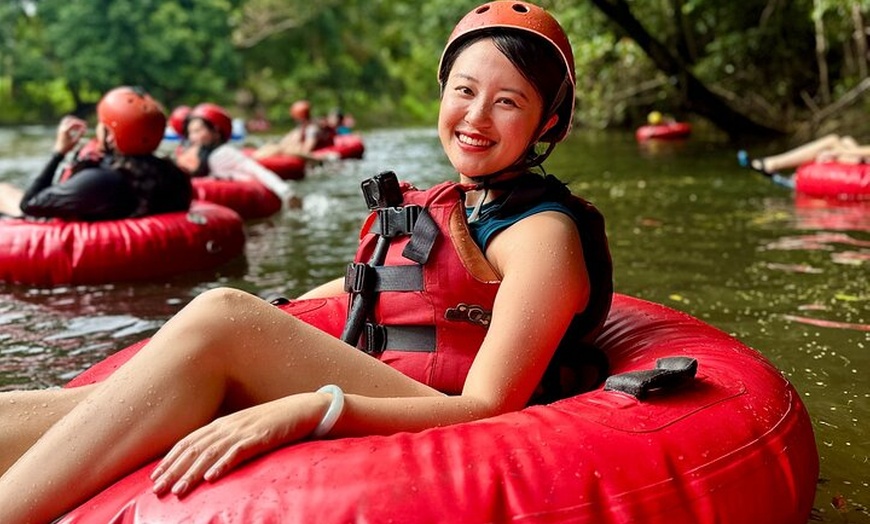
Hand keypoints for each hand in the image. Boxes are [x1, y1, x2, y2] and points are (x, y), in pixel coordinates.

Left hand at [54, 116, 86, 153]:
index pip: (73, 122)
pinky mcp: (60, 130)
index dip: (80, 123)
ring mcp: (60, 128)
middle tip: (82, 123)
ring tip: (80, 126)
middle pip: (69, 118)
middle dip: (76, 120)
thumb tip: (84, 128)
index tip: (85, 125)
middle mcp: (61, 127)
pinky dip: (71, 124)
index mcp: (65, 130)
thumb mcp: (75, 141)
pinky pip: (66, 123)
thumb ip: (80, 134)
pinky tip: (76, 129)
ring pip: (66, 120)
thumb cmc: (67, 147)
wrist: (59, 150)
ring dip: (73, 121)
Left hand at [150, 393, 327, 496]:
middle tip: (156, 490)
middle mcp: (229, 425)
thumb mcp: (246, 429)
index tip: (154, 476)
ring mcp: (244, 430)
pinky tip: (212, 477)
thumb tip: (207, 458)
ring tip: (178, 491)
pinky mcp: (261, 436)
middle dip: (173, 470)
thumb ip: (227, 440)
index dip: (170, 458)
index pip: (188, 441)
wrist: (304, 409)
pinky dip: (223, 464)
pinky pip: (238, 451)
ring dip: (192, 473)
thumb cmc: (275, 421)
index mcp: (223, 422)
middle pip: (194, 449)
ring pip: (211, 453)